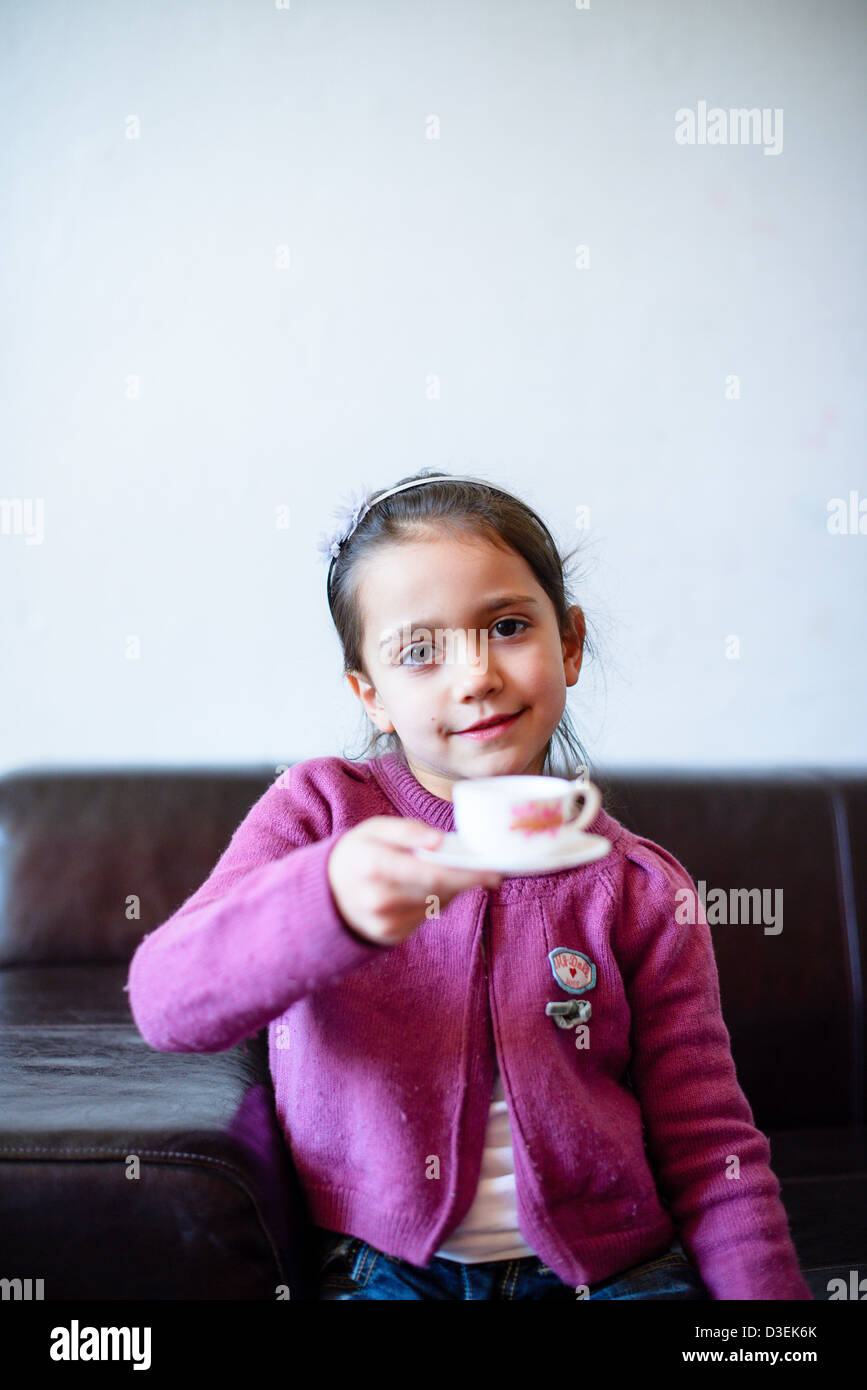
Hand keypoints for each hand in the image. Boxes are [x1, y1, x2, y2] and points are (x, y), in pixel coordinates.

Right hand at [326, 816, 502, 946]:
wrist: (326, 891)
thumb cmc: (358, 852)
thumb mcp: (375, 829)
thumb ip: (407, 830)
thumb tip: (440, 841)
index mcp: (373, 865)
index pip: (432, 874)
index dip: (468, 874)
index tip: (496, 872)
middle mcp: (377, 898)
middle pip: (439, 891)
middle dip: (467, 880)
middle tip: (489, 871)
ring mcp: (383, 922)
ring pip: (436, 904)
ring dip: (451, 889)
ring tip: (448, 872)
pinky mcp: (389, 936)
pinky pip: (425, 916)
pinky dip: (435, 901)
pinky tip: (427, 888)